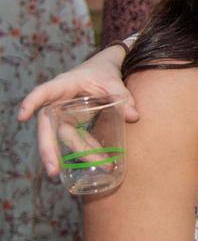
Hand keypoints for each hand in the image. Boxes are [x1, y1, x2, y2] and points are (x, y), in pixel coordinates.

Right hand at [16, 50, 135, 175]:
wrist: (102, 69)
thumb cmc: (101, 71)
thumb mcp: (112, 80)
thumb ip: (123, 96)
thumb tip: (133, 117)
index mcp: (62, 85)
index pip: (43, 92)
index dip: (31, 103)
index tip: (22, 116)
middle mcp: (57, 102)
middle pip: (47, 127)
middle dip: (49, 150)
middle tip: (53, 171)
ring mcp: (63, 114)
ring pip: (64, 138)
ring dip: (79, 153)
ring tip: (98, 165)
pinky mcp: (72, 123)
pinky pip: (77, 139)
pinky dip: (88, 149)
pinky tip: (100, 159)